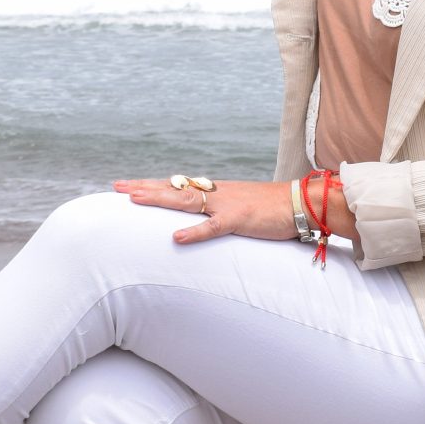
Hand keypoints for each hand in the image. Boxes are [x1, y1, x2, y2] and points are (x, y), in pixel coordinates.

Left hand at [110, 174, 355, 245]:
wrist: (307, 202)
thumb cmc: (277, 209)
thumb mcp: (245, 208)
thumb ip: (223, 214)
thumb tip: (204, 223)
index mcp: (219, 192)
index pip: (179, 187)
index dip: (153, 186)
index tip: (129, 186)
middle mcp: (218, 194)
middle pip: (174, 189)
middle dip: (145, 188)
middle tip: (117, 186)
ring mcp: (228, 205)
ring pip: (186, 202)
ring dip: (159, 200)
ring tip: (133, 199)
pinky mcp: (242, 220)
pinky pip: (214, 227)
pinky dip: (195, 232)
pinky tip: (177, 237)